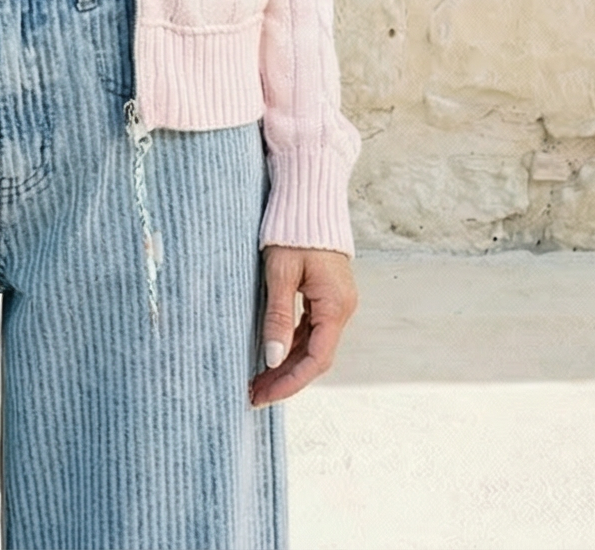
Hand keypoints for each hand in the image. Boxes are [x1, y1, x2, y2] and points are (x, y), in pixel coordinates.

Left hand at [248, 244, 356, 407]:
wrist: (309, 197)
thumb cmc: (293, 231)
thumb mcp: (281, 273)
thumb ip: (277, 316)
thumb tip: (272, 358)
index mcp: (335, 305)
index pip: (316, 359)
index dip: (290, 382)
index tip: (263, 396)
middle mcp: (341, 308)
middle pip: (314, 356)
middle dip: (285, 378)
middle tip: (253, 395)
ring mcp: (335, 302)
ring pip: (311, 344)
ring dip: (286, 364)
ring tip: (257, 380)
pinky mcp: (326, 294)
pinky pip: (310, 329)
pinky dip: (291, 344)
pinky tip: (271, 354)